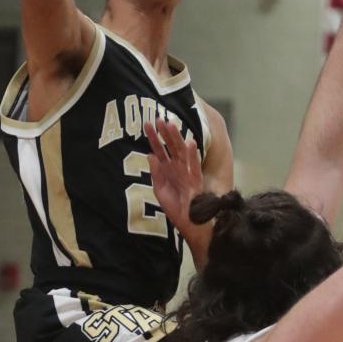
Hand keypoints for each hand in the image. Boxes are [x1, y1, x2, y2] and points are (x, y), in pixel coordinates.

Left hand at [144, 118, 202, 233]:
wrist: (188, 224)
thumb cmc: (176, 208)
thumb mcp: (160, 190)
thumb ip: (155, 173)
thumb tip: (150, 155)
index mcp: (168, 169)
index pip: (159, 149)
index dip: (153, 137)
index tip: (146, 124)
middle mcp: (178, 167)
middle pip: (170, 146)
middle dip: (164, 132)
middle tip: (158, 117)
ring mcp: (187, 172)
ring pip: (181, 152)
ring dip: (176, 138)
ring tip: (171, 124)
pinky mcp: (195, 181)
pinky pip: (194, 165)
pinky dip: (192, 155)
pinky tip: (190, 142)